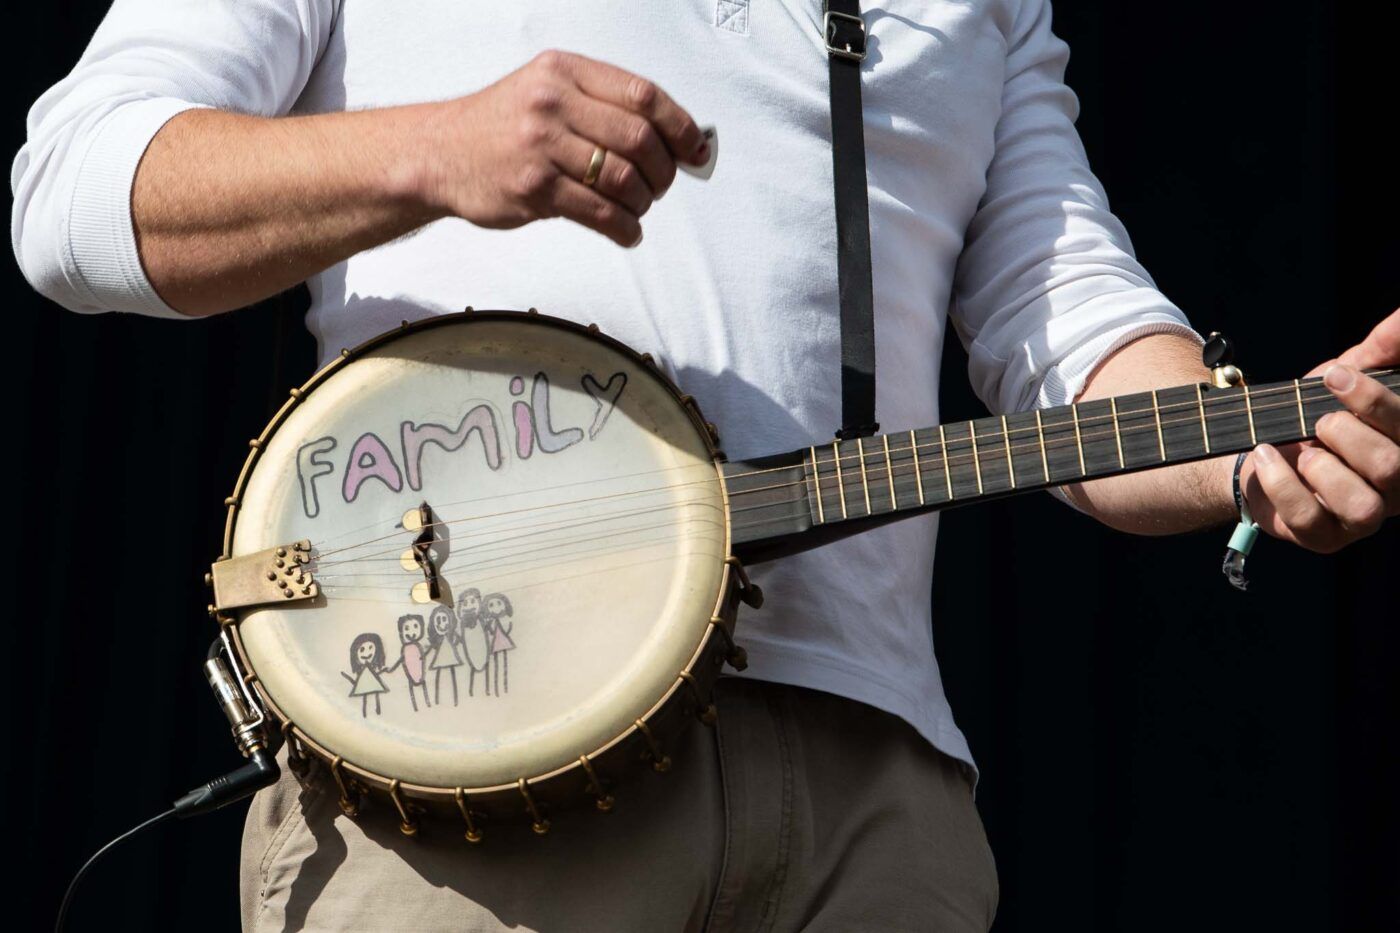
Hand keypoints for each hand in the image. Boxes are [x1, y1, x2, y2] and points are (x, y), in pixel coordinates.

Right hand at [415, 50, 708, 246]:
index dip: (680, 125)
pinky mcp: (534, 188)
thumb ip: (601, 105)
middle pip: (639, 138)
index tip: (696, 149)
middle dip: (664, 170)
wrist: (439, 154)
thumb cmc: (500, 127)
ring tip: (638, 208)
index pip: (643, 94)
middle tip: (662, 185)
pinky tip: (627, 232)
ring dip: (643, 202)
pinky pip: (600, 213)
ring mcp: (542, 146)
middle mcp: (553, 103)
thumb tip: (671, 138)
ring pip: (623, 179)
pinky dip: (625, 228)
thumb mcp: (546, 92)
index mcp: (564, 72)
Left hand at [1242, 310, 1399, 551]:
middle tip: (1318, 420)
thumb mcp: (1348, 375)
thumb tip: (1399, 319)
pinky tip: (1265, 456)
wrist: (1262, 447)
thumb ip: (1379, 349)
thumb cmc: (1317, 411)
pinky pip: (1308, 518)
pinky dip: (1281, 483)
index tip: (1334, 377)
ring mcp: (1362, 518)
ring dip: (1322, 466)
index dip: (1376, 401)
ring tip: (1301, 447)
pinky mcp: (1323, 537)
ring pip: (1362, 505)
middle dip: (1347, 433)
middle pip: (1395, 467)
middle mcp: (1398, 488)